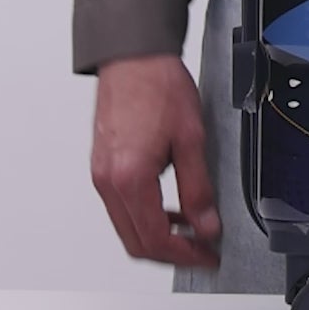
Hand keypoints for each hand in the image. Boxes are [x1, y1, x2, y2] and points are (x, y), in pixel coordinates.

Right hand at [91, 54, 221, 269]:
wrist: (133, 54)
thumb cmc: (157, 84)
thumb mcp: (191, 137)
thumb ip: (198, 188)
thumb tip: (207, 225)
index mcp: (129, 178)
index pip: (155, 240)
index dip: (185, 255)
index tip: (207, 255)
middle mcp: (108, 181)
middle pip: (136, 242)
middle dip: (171, 253)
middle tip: (202, 250)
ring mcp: (101, 175)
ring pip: (127, 227)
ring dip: (158, 236)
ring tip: (192, 229)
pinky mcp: (102, 166)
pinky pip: (122, 207)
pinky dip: (145, 216)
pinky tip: (170, 207)